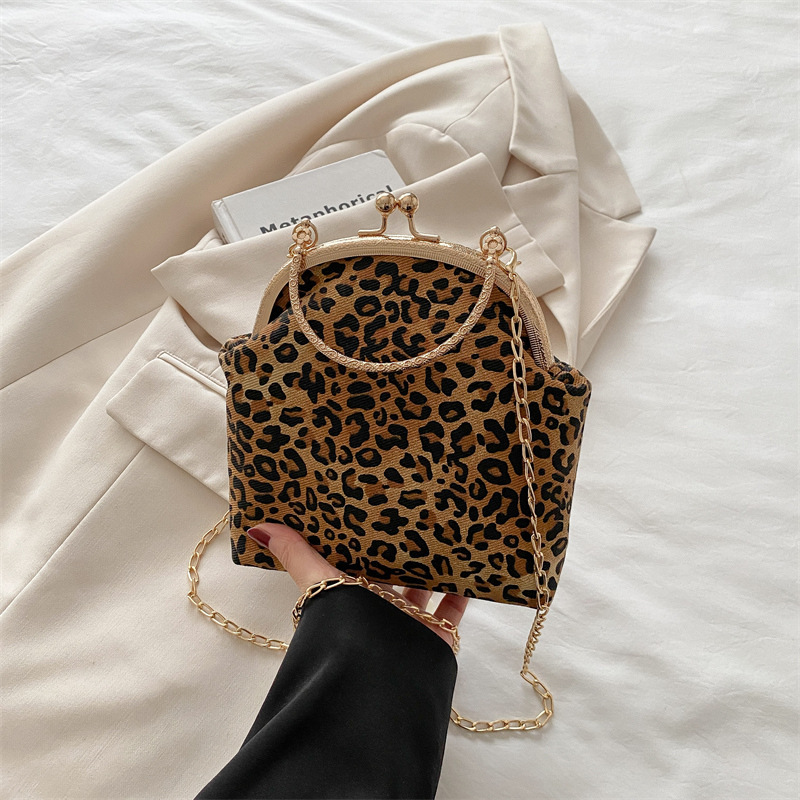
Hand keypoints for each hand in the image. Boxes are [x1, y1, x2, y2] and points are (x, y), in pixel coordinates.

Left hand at [246, 523, 467, 647]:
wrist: (379, 683)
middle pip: (391, 574)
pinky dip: (460, 592)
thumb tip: (256, 527)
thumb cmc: (346, 633)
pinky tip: (470, 568)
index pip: (355, 562)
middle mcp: (377, 611)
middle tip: (413, 509)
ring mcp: (406, 624)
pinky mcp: (433, 638)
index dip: (362, 539)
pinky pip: (450, 610)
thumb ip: (296, 555)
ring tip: (443, 531)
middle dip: (400, 549)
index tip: (371, 506)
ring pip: (422, 589)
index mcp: (349, 597)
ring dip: (431, 566)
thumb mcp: (321, 583)